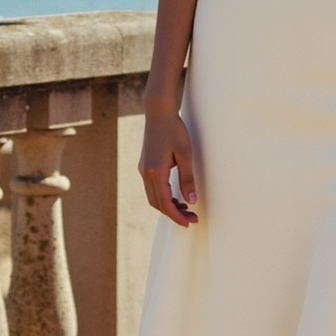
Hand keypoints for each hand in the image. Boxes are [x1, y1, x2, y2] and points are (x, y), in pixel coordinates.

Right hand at [139, 107, 198, 225]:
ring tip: (186, 208)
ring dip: (168, 206)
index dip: (177, 216)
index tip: (189, 222)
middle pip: (157, 203)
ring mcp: (143, 169)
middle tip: (191, 218)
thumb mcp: (185, 154)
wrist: (158, 112)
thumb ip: (187, 179)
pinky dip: (163, 196)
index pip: (165, 203)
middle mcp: (146, 173)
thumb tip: (191, 200)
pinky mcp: (145, 166)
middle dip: (173, 214)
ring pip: (153, 197)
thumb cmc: (174, 129)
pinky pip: (152, 188)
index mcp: (155, 172)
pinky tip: (176, 196)